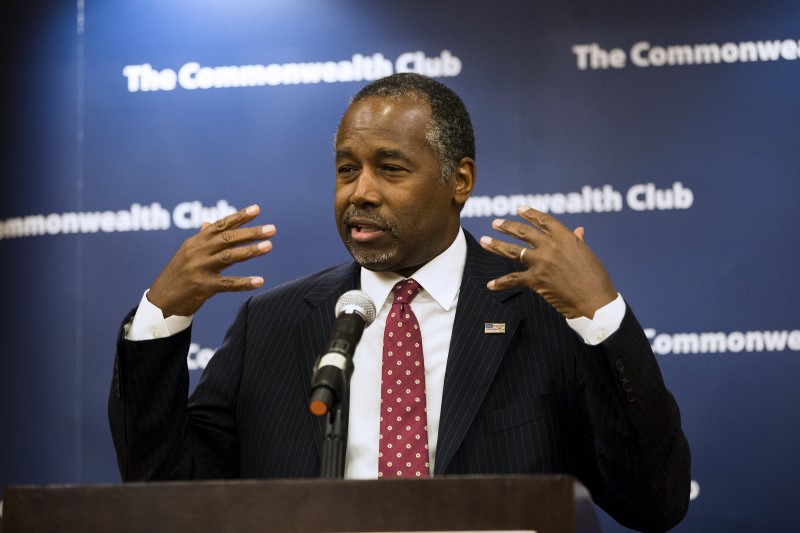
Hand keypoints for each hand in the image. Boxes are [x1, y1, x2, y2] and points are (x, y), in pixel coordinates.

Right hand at [147, 204, 275, 317]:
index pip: (220, 225)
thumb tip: (207, 223)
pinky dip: (244, 282)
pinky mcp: (202, 287)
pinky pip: (228, 284)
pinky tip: (259, 281)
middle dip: (251, 232)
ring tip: (269, 246)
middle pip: (228, 238)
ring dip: (251, 251)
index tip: (257, 209)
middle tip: (272, 229)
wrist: (161, 302)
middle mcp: (197, 252)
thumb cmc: (177, 276)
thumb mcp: (186, 254)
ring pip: (229, 257)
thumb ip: (200, 239)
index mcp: (195, 242)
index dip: (239, 217)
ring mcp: (200, 269)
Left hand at [479, 205, 616, 318]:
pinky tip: (490, 285)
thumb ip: (579, 242)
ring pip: (513, 251)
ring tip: (484, 241)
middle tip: (496, 223)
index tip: (519, 209)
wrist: (595, 302)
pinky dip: (500, 283)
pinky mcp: (536, 280)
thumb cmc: (596, 280)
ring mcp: (542, 262)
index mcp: (566, 238)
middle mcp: (551, 246)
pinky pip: (513, 279)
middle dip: (507, 226)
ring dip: (496, 245)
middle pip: (524, 233)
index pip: (544, 221)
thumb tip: (579, 230)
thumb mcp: (589, 255)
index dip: (530, 214)